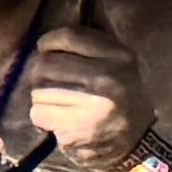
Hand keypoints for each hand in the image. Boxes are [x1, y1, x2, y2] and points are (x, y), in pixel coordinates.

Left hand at [19, 26, 152, 171]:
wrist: (133, 142)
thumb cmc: (119, 97)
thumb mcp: (118, 64)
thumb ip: (91, 44)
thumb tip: (58, 29)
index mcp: (119, 56)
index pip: (68, 36)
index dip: (48, 42)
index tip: (45, 49)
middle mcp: (107, 77)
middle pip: (45, 64)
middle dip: (41, 74)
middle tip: (53, 84)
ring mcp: (92, 104)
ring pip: (38, 89)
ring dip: (41, 97)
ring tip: (59, 103)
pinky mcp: (77, 127)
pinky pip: (38, 113)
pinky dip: (42, 117)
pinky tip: (59, 120)